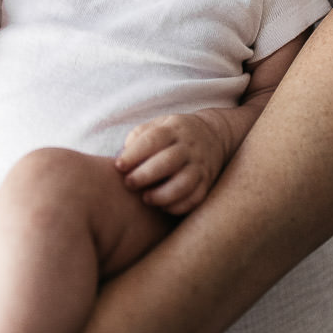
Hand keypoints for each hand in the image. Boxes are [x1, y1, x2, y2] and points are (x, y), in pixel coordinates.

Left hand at [116, 112, 234, 215]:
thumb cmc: (173, 135)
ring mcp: (200, 165)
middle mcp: (188, 147)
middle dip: (145, 175)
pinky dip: (179, 206)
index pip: (153, 139)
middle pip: (168, 161)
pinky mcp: (207, 182)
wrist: (214, 136)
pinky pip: (196, 198)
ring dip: (163, 194)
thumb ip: (138, 137)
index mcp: (173, 130)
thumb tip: (123, 158)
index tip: (119, 166)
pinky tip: (163, 207)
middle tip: (128, 184)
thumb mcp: (158, 125)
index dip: (134, 154)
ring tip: (146, 199)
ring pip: (184, 183)